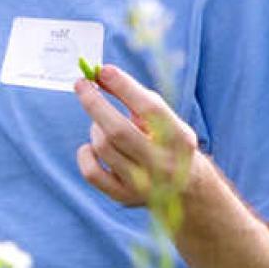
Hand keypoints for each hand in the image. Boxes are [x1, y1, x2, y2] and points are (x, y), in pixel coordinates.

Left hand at [73, 62, 201, 207]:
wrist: (187, 191)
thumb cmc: (168, 144)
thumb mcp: (165, 120)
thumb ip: (136, 98)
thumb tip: (101, 74)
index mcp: (179, 140)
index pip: (150, 109)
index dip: (125, 87)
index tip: (103, 70)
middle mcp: (163, 164)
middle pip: (118, 131)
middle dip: (94, 103)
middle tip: (81, 84)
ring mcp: (143, 184)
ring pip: (102, 146)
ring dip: (95, 127)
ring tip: (102, 124)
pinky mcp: (124, 197)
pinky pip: (91, 172)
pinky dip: (86, 154)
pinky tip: (92, 148)